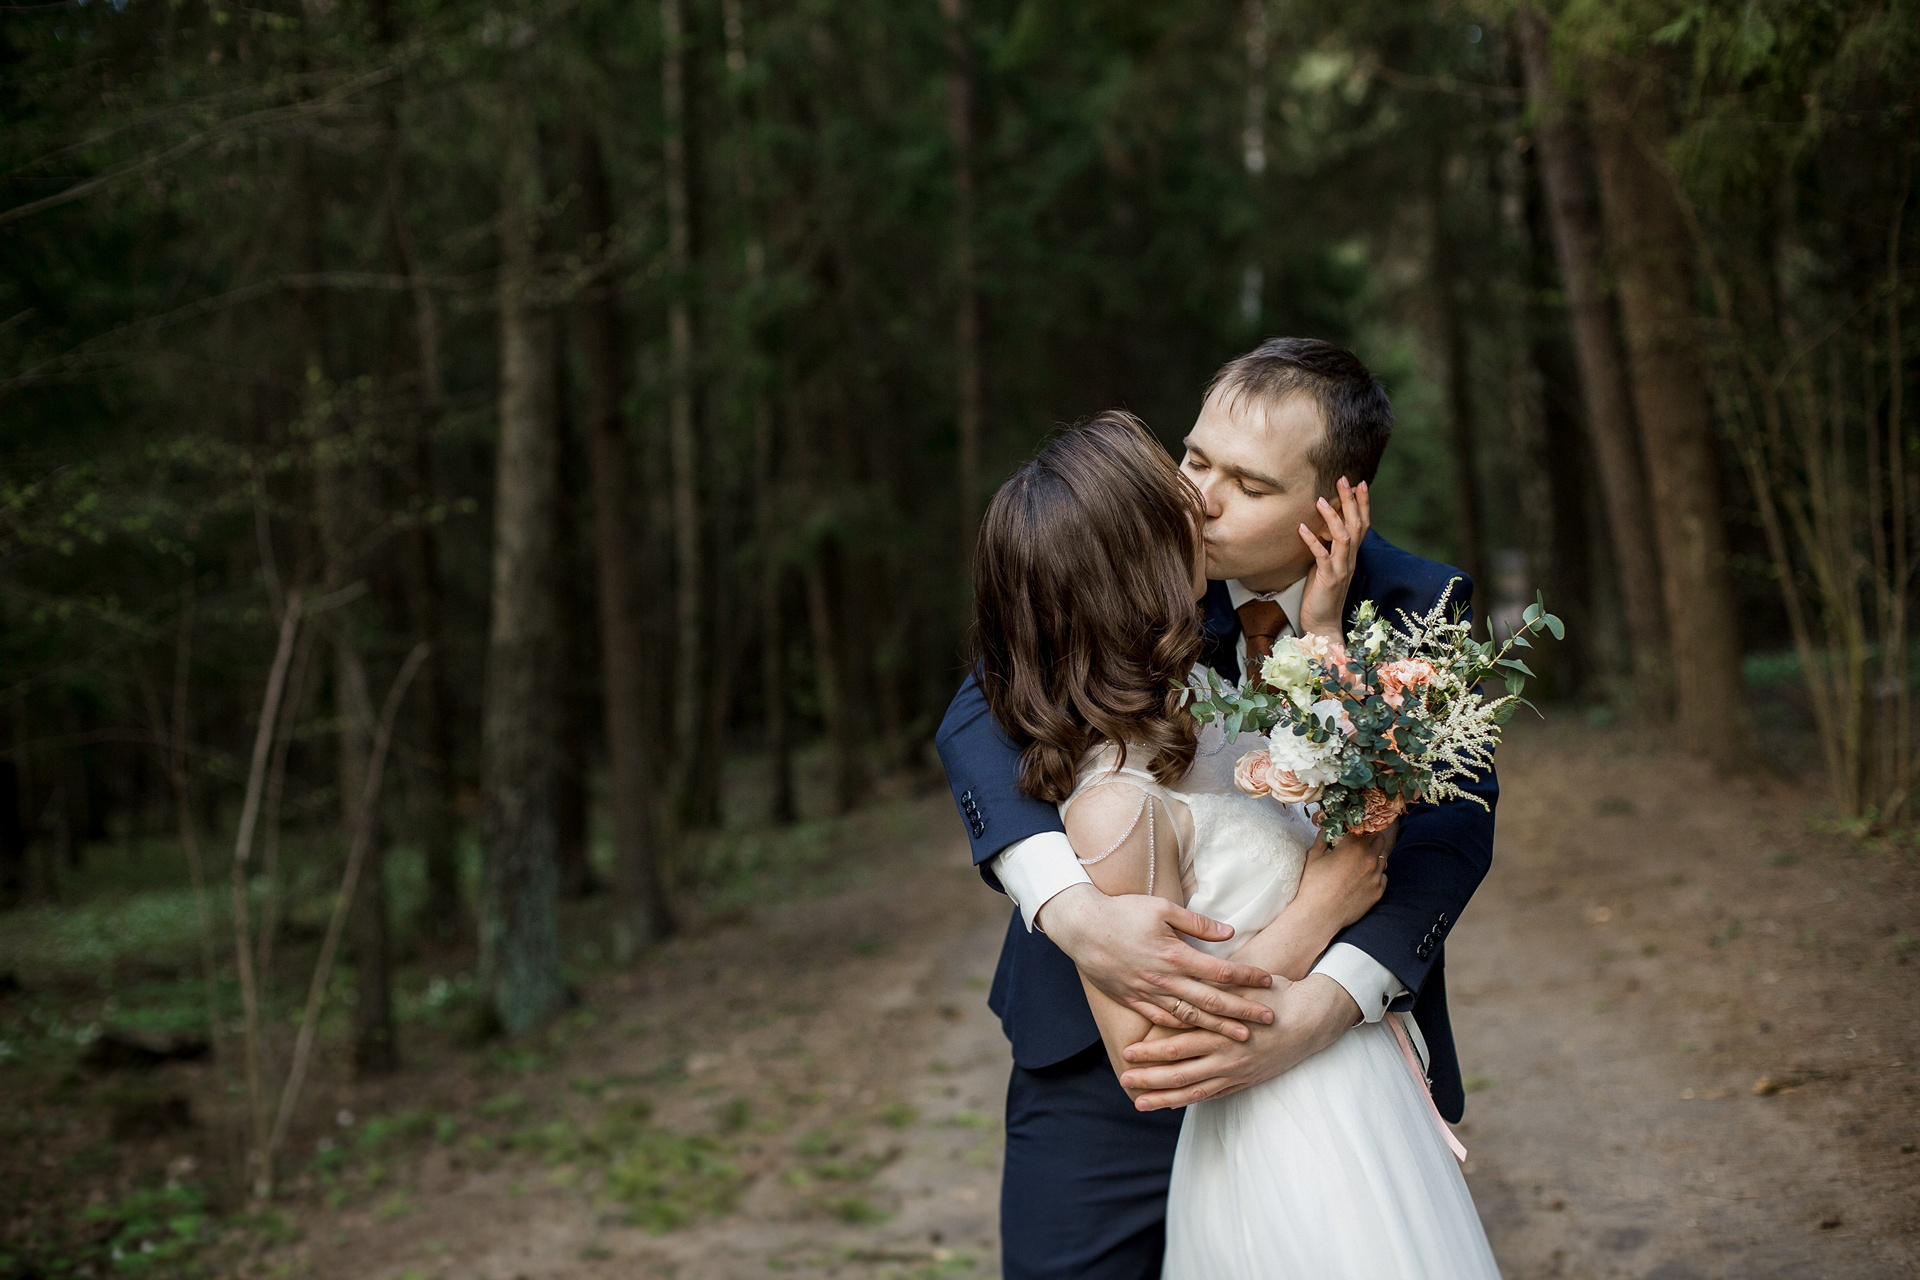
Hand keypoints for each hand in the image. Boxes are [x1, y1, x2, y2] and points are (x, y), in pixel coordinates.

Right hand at [1037, 884, 1275, 1039]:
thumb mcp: (1161, 908)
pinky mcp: (1131, 999)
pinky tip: (1197, 1034)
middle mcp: (1163, 980)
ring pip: (1189, 1017)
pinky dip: (1182, 1030)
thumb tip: (1229, 932)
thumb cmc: (1121, 912)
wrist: (1080, 927)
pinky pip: (1161, 1020)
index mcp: (1174, 955)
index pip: (1220, 970)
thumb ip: (1197, 923)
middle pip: (1211, 1002)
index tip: (1268, 981)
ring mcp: (1147, 993)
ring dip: (1218, 1029)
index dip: (1247, 977)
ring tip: (1241, 1037)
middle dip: (1243, 1012)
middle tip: (1269, 1020)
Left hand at [1117, 973, 1360, 1109]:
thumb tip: (1184, 975)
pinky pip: (1212, 1095)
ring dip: (1164, 1097)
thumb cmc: (1275, 995)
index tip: (1126, 1052)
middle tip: (1124, 1079)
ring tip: (1139, 1102)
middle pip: (1180, 1072)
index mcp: (1222, 1031)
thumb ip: (1213, 988)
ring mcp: (1236, 1072)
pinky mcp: (1244, 1081)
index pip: (1178, 1045)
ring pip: (1193, 1090)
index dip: (1151, 1052)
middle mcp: (1226, 1056)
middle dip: (1149, 1078)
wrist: (1312, 1020)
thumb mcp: (1242, 986)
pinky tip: (1172, 1105)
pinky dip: (1191, 1100)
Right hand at [1294, 820, 1394, 933]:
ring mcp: (1376, 876)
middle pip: (1379, 839)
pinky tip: (1363, 879)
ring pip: (1383, 859)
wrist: (1320, 915)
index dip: (1360, 826)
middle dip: (1370, 839)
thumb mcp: (1314, 856)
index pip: (1366, 826)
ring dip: (1374, 857)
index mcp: (1353, 846)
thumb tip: (1326, 827)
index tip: (1354, 830)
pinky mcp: (1378, 892)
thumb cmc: (1313, 884)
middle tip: (1359, 844)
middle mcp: (1369, 859)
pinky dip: (1376, 876)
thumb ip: (1323, 838)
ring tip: (1360, 863)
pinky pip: (1383, 878)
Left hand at [1296, 477, 1369, 639]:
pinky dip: (1313, 542)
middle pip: (1356, 525)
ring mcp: (1340, 569)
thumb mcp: (1326, 565)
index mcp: (1351, 555)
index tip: (1360, 482)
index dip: (1363, 504)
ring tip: (1320, 500)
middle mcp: (1350, 559)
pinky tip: (1301, 529)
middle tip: (1343, 479)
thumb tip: (1320, 526)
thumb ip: (1328, 546)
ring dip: (1332, 518)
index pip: (1362, 524)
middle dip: (1351, 501)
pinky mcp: (1328, 579)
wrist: (1323, 623)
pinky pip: (1322, 557)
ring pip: (1343, 538)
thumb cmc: (1321, 593)